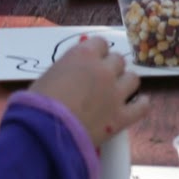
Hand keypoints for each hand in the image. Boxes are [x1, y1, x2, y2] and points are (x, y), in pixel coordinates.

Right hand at [30, 35, 149, 148]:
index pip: (101, 43)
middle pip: (118, 60)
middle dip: (110, 68)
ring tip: (115, 93)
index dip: (96, 54)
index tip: (90, 63)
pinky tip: (134, 105)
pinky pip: (142, 106)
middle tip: (100, 81)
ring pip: (133, 78)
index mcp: (83, 55)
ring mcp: (115, 93)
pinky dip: (140, 104)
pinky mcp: (121, 117)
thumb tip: (73, 73)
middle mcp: (103, 70)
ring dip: (124, 83)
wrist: (42, 135)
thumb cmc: (35, 105)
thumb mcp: (47, 77)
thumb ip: (67, 69)